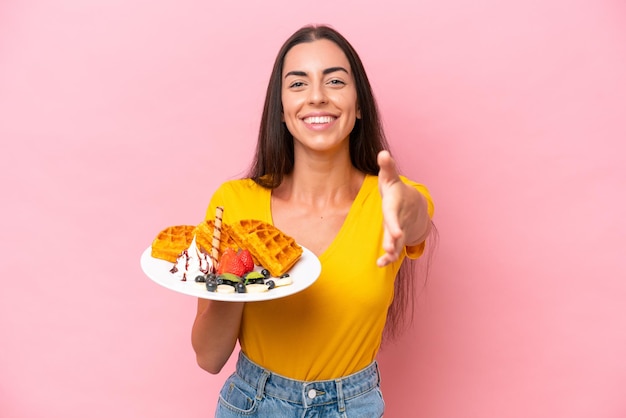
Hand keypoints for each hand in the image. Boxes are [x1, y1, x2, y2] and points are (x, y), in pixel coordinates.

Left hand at [377, 150, 406, 266]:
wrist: (412, 204)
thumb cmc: (395, 190)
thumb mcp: (390, 178)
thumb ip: (387, 167)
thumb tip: (383, 153)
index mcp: (395, 204)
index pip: (393, 214)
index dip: (394, 224)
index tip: (397, 233)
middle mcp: (400, 218)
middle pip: (397, 230)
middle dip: (393, 240)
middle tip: (390, 249)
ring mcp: (400, 229)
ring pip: (397, 243)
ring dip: (391, 253)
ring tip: (383, 261)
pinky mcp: (397, 238)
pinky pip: (395, 249)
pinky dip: (388, 257)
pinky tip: (380, 264)